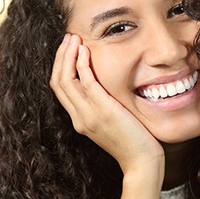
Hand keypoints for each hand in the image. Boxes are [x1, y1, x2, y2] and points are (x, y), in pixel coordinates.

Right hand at [50, 33, 164, 174]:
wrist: (141, 161)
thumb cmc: (131, 140)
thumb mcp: (111, 121)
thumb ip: (102, 105)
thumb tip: (103, 86)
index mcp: (80, 119)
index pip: (60, 88)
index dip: (60, 66)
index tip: (67, 49)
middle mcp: (79, 117)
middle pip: (58, 81)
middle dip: (60, 56)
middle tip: (68, 37)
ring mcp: (88, 115)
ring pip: (65, 80)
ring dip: (67, 56)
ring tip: (73, 38)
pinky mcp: (103, 111)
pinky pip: (86, 83)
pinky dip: (82, 64)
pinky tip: (85, 51)